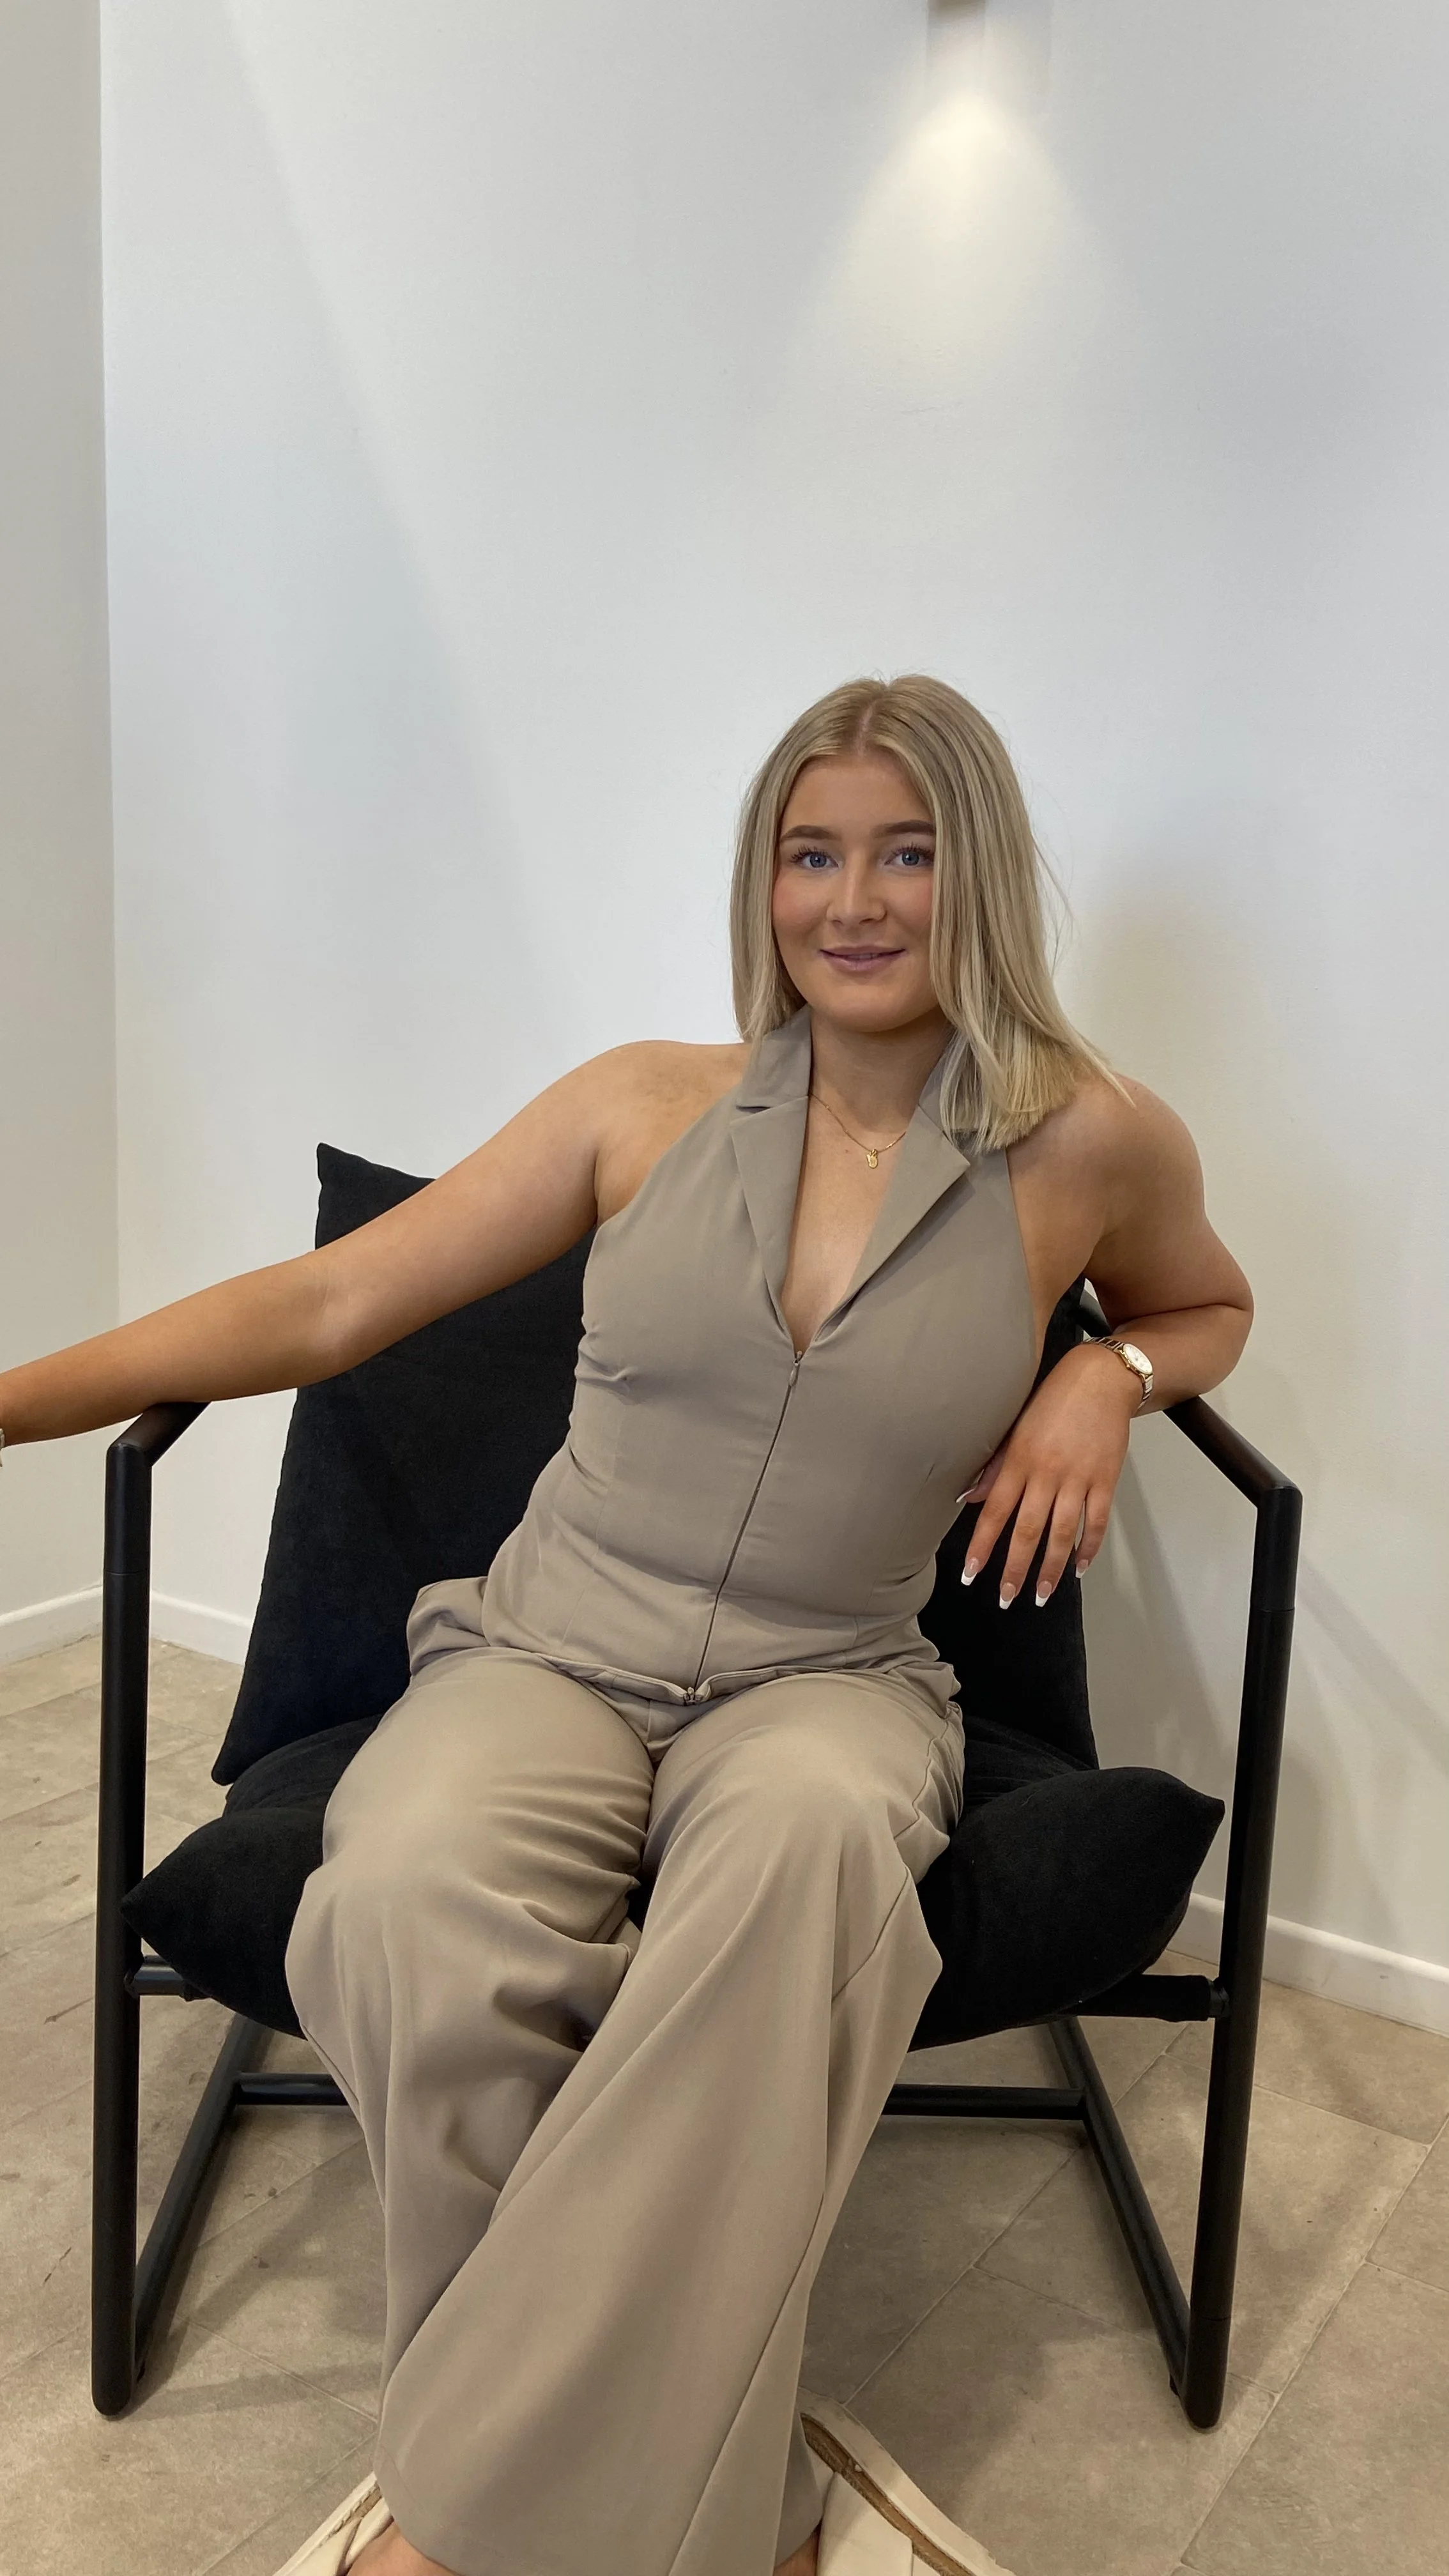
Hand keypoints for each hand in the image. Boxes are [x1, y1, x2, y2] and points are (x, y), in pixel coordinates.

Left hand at [959, 1342, 1141, 1607]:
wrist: (1099, 1380)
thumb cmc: (1052, 1401)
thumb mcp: (1014, 1428)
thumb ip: (994, 1466)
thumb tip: (970, 1498)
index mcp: (1019, 1461)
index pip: (995, 1512)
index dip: (982, 1546)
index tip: (972, 1575)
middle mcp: (1046, 1473)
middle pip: (1027, 1531)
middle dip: (1015, 1569)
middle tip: (1007, 1598)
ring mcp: (1078, 1478)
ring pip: (1062, 1533)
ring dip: (1051, 1569)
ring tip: (1042, 1595)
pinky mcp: (1106, 1479)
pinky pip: (1097, 1521)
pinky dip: (1089, 1547)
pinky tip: (1080, 1568)